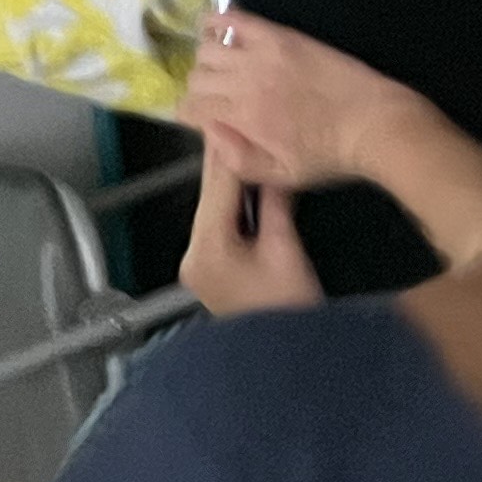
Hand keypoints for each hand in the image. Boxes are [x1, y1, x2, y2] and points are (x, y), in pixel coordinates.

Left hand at [178, 127, 320, 315]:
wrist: (284, 362)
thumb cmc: (289, 312)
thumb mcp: (287, 251)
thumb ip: (276, 204)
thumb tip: (272, 167)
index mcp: (208, 247)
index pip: (218, 186)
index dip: (230, 151)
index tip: (235, 120)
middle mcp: (193, 255)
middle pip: (212, 197)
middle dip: (229, 166)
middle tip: (241, 128)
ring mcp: (197, 266)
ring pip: (214, 210)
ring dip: (232, 186)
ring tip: (248, 152)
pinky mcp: (208, 273)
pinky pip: (218, 228)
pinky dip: (233, 209)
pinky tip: (248, 192)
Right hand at [179, 10, 423, 189]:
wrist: (373, 123)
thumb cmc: (329, 155)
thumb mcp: (283, 176)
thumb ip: (239, 160)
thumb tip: (208, 133)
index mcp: (244, 118)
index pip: (192, 108)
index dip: (189, 115)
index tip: (199, 119)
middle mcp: (245, 82)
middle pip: (196, 77)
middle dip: (198, 91)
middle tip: (216, 99)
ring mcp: (262, 54)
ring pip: (208, 49)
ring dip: (207, 61)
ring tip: (222, 70)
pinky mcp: (280, 36)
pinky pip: (235, 19)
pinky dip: (218, 21)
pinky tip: (217, 30)